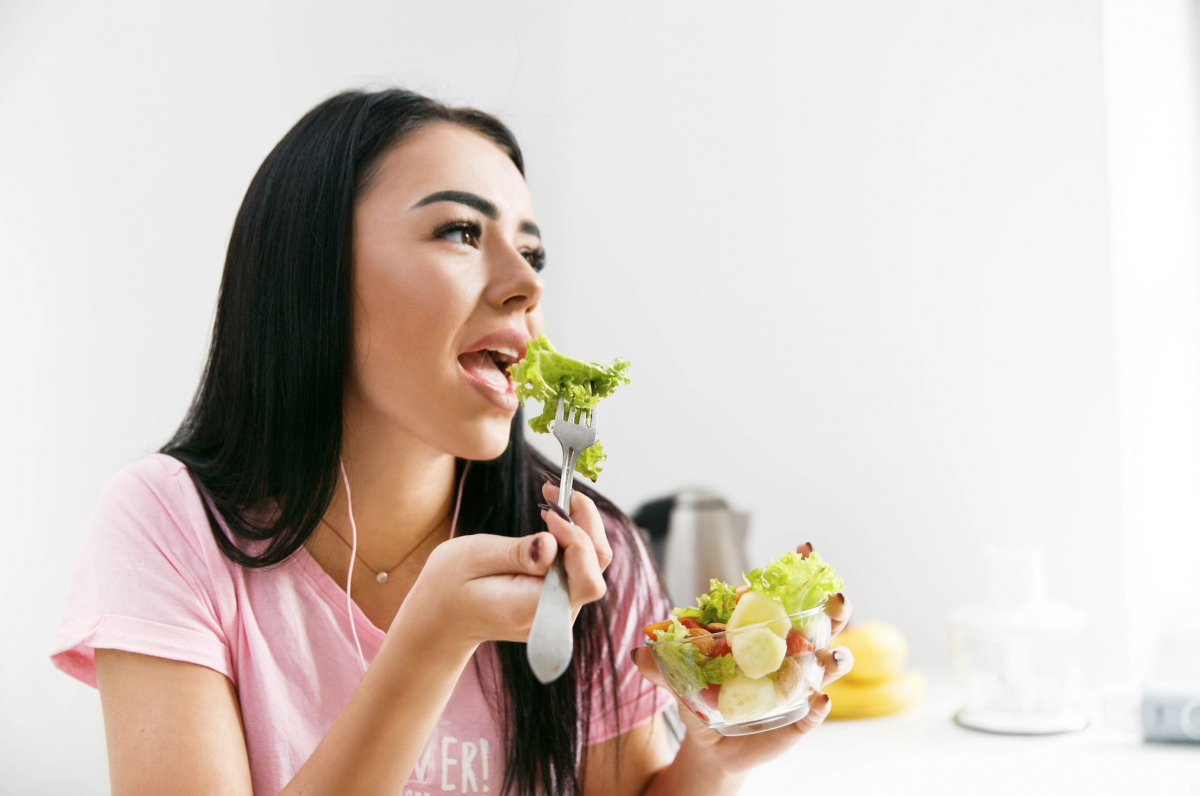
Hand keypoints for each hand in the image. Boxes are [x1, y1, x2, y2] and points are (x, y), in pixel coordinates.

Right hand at [401, 475, 611, 648]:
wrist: (440, 617)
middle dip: (584, 521)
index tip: (550, 511)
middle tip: (555, 491)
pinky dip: (572, 533)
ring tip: (554, 495)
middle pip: (595, 567)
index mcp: (534, 610)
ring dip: (580, 523)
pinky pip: (578, 563)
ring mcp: (559, 608)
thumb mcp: (474, 559)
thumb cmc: (449, 586)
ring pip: (592, 562)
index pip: (585, 579)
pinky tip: (553, 515)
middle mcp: (554, 615)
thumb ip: (516, 553)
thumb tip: (552, 544)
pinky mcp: (557, 597)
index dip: (577, 540)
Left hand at [631, 542, 853, 776]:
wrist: (711, 747)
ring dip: (836, 658)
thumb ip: (663, 665)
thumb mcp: (682, 680)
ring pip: (828, 666)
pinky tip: (819, 700)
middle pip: (822, 625)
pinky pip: (815, 712)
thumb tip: (637, 652)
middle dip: (834, 608)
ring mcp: (799, 687)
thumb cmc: (702, 701)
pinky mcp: (800, 720)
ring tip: (833, 655)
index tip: (805, 548)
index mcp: (765, 634)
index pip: (786, 596)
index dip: (799, 571)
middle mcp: (790, 655)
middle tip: (835, 598)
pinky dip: (819, 706)